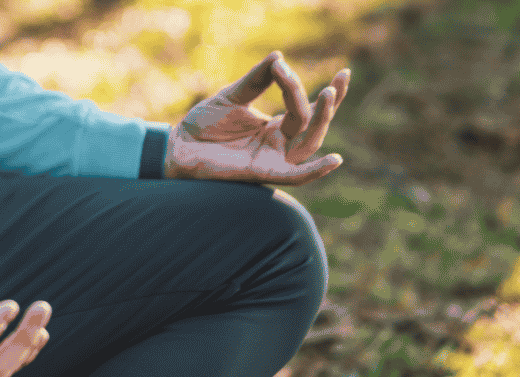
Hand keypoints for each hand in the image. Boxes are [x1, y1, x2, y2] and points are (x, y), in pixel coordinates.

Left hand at [166, 51, 350, 185]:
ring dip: (322, 120)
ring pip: (309, 144)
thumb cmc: (203, 124)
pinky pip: (295, 177)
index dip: (301, 86)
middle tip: (341, 78)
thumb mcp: (231, 96)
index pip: (303, 108)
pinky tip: (335, 159)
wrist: (178, 146)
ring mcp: (272, 159)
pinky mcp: (262, 173)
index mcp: (275, 127)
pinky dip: (315, 171)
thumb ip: (256, 80)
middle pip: (314, 126)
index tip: (283, 64)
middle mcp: (278, 144)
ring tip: (327, 93)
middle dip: (330, 103)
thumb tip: (278, 57)